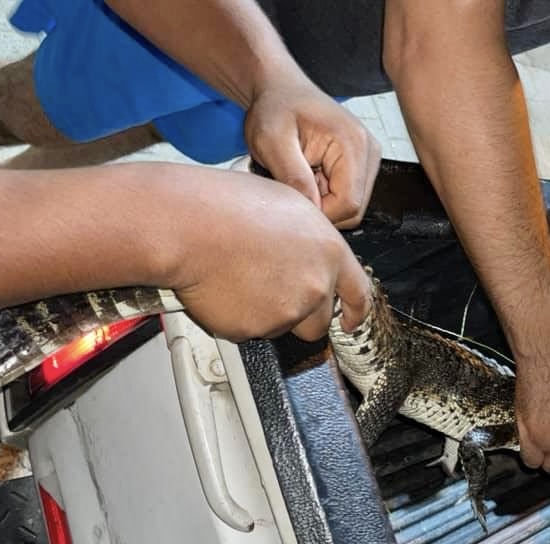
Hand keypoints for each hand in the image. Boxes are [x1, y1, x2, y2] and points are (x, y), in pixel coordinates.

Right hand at [160, 167, 370, 341]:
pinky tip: (224, 289)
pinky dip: (237, 318)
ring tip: (240, 278)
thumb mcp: (288, 205)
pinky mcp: (255, 329)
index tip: (350, 321)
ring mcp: (287, 312)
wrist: (190, 226)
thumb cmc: (229, 207)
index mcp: (329, 253)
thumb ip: (309, 240)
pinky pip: (249, 331)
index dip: (355, 312)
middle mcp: (315, 286)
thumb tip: (307, 252)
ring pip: (282, 326)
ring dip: (267, 314)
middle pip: (319, 321)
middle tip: (273, 294)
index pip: (359, 294)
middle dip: (301, 315)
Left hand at [243, 77, 380, 228]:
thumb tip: (311, 212)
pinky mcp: (361, 164)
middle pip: (354, 209)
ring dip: (322, 202)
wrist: (281, 89)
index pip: (348, 204)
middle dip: (321, 208)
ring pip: (351, 206)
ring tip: (300, 177)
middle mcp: (369, 151)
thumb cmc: (275, 108)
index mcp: (352, 143)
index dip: (319, 213)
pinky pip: (347, 196)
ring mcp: (368, 158)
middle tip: (293, 185)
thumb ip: (293, 176)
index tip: (292, 201)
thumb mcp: (271, 141)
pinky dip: (325, 195)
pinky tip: (308, 176)